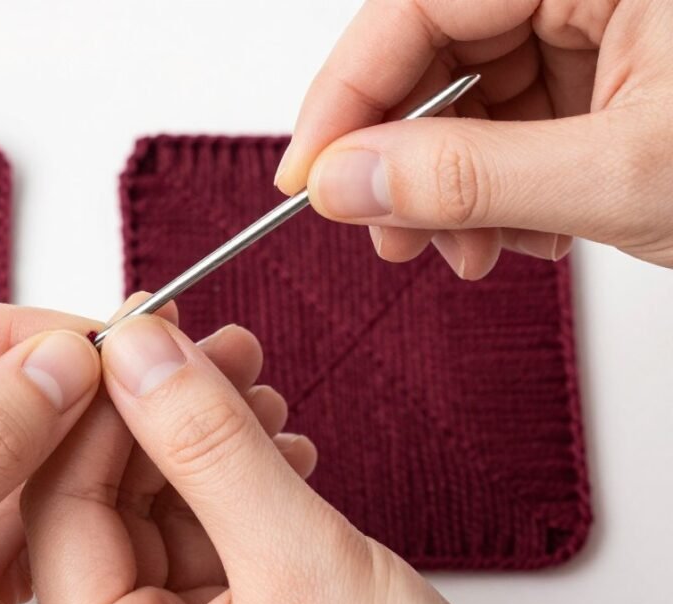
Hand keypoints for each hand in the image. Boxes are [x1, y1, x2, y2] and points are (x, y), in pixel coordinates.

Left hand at [24, 314, 514, 603]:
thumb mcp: (302, 570)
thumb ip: (213, 453)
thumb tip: (142, 351)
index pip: (62, 507)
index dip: (100, 407)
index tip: (142, 329)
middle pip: (108, 504)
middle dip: (163, 416)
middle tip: (216, 345)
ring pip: (163, 515)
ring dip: (208, 444)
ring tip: (262, 391)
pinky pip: (211, 543)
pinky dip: (243, 489)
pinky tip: (282, 450)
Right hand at [275, 0, 672, 277]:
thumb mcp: (621, 175)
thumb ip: (471, 176)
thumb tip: (345, 181)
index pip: (417, 5)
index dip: (347, 93)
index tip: (308, 177)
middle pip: (434, 55)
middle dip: (406, 160)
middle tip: (390, 233)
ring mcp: (596, 31)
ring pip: (465, 101)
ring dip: (451, 192)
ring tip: (473, 252)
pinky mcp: (602, 80)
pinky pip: (509, 129)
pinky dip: (498, 194)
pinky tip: (523, 233)